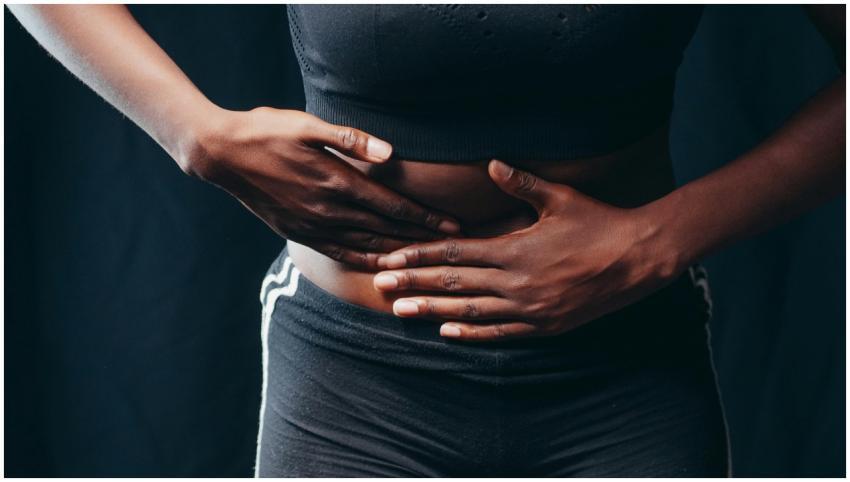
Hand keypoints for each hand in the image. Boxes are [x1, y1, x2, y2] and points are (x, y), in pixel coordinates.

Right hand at [180, 107, 460, 268]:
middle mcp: (328, 209)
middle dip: (422, 240)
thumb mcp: (307, 125)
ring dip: (399, 254)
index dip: (425, 218)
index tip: (453, 227)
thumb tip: (389, 154)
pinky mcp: (299, 232)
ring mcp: (312, 225)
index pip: (392, 205)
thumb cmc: (267, 130)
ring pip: (366, 245)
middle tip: (453, 249)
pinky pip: (339, 253)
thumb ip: (350, 140)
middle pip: (386, 229)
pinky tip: (381, 266)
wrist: (222, 155)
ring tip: (427, 262)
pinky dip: (365, 260)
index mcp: (336, 180)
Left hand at [372, 160, 684, 340]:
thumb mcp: (560, 197)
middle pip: (454, 283)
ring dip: (432, 311)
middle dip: (414, 284)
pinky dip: (472, 333)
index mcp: (514, 248)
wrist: (640, 258)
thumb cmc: (600, 222)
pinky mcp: (545, 326)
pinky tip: (447, 333)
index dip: (420, 256)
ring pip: (470, 311)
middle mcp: (516, 282)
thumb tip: (493, 162)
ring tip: (401, 311)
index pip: (454, 253)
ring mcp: (529, 308)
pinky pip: (500, 332)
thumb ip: (521, 183)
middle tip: (379, 286)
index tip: (392, 258)